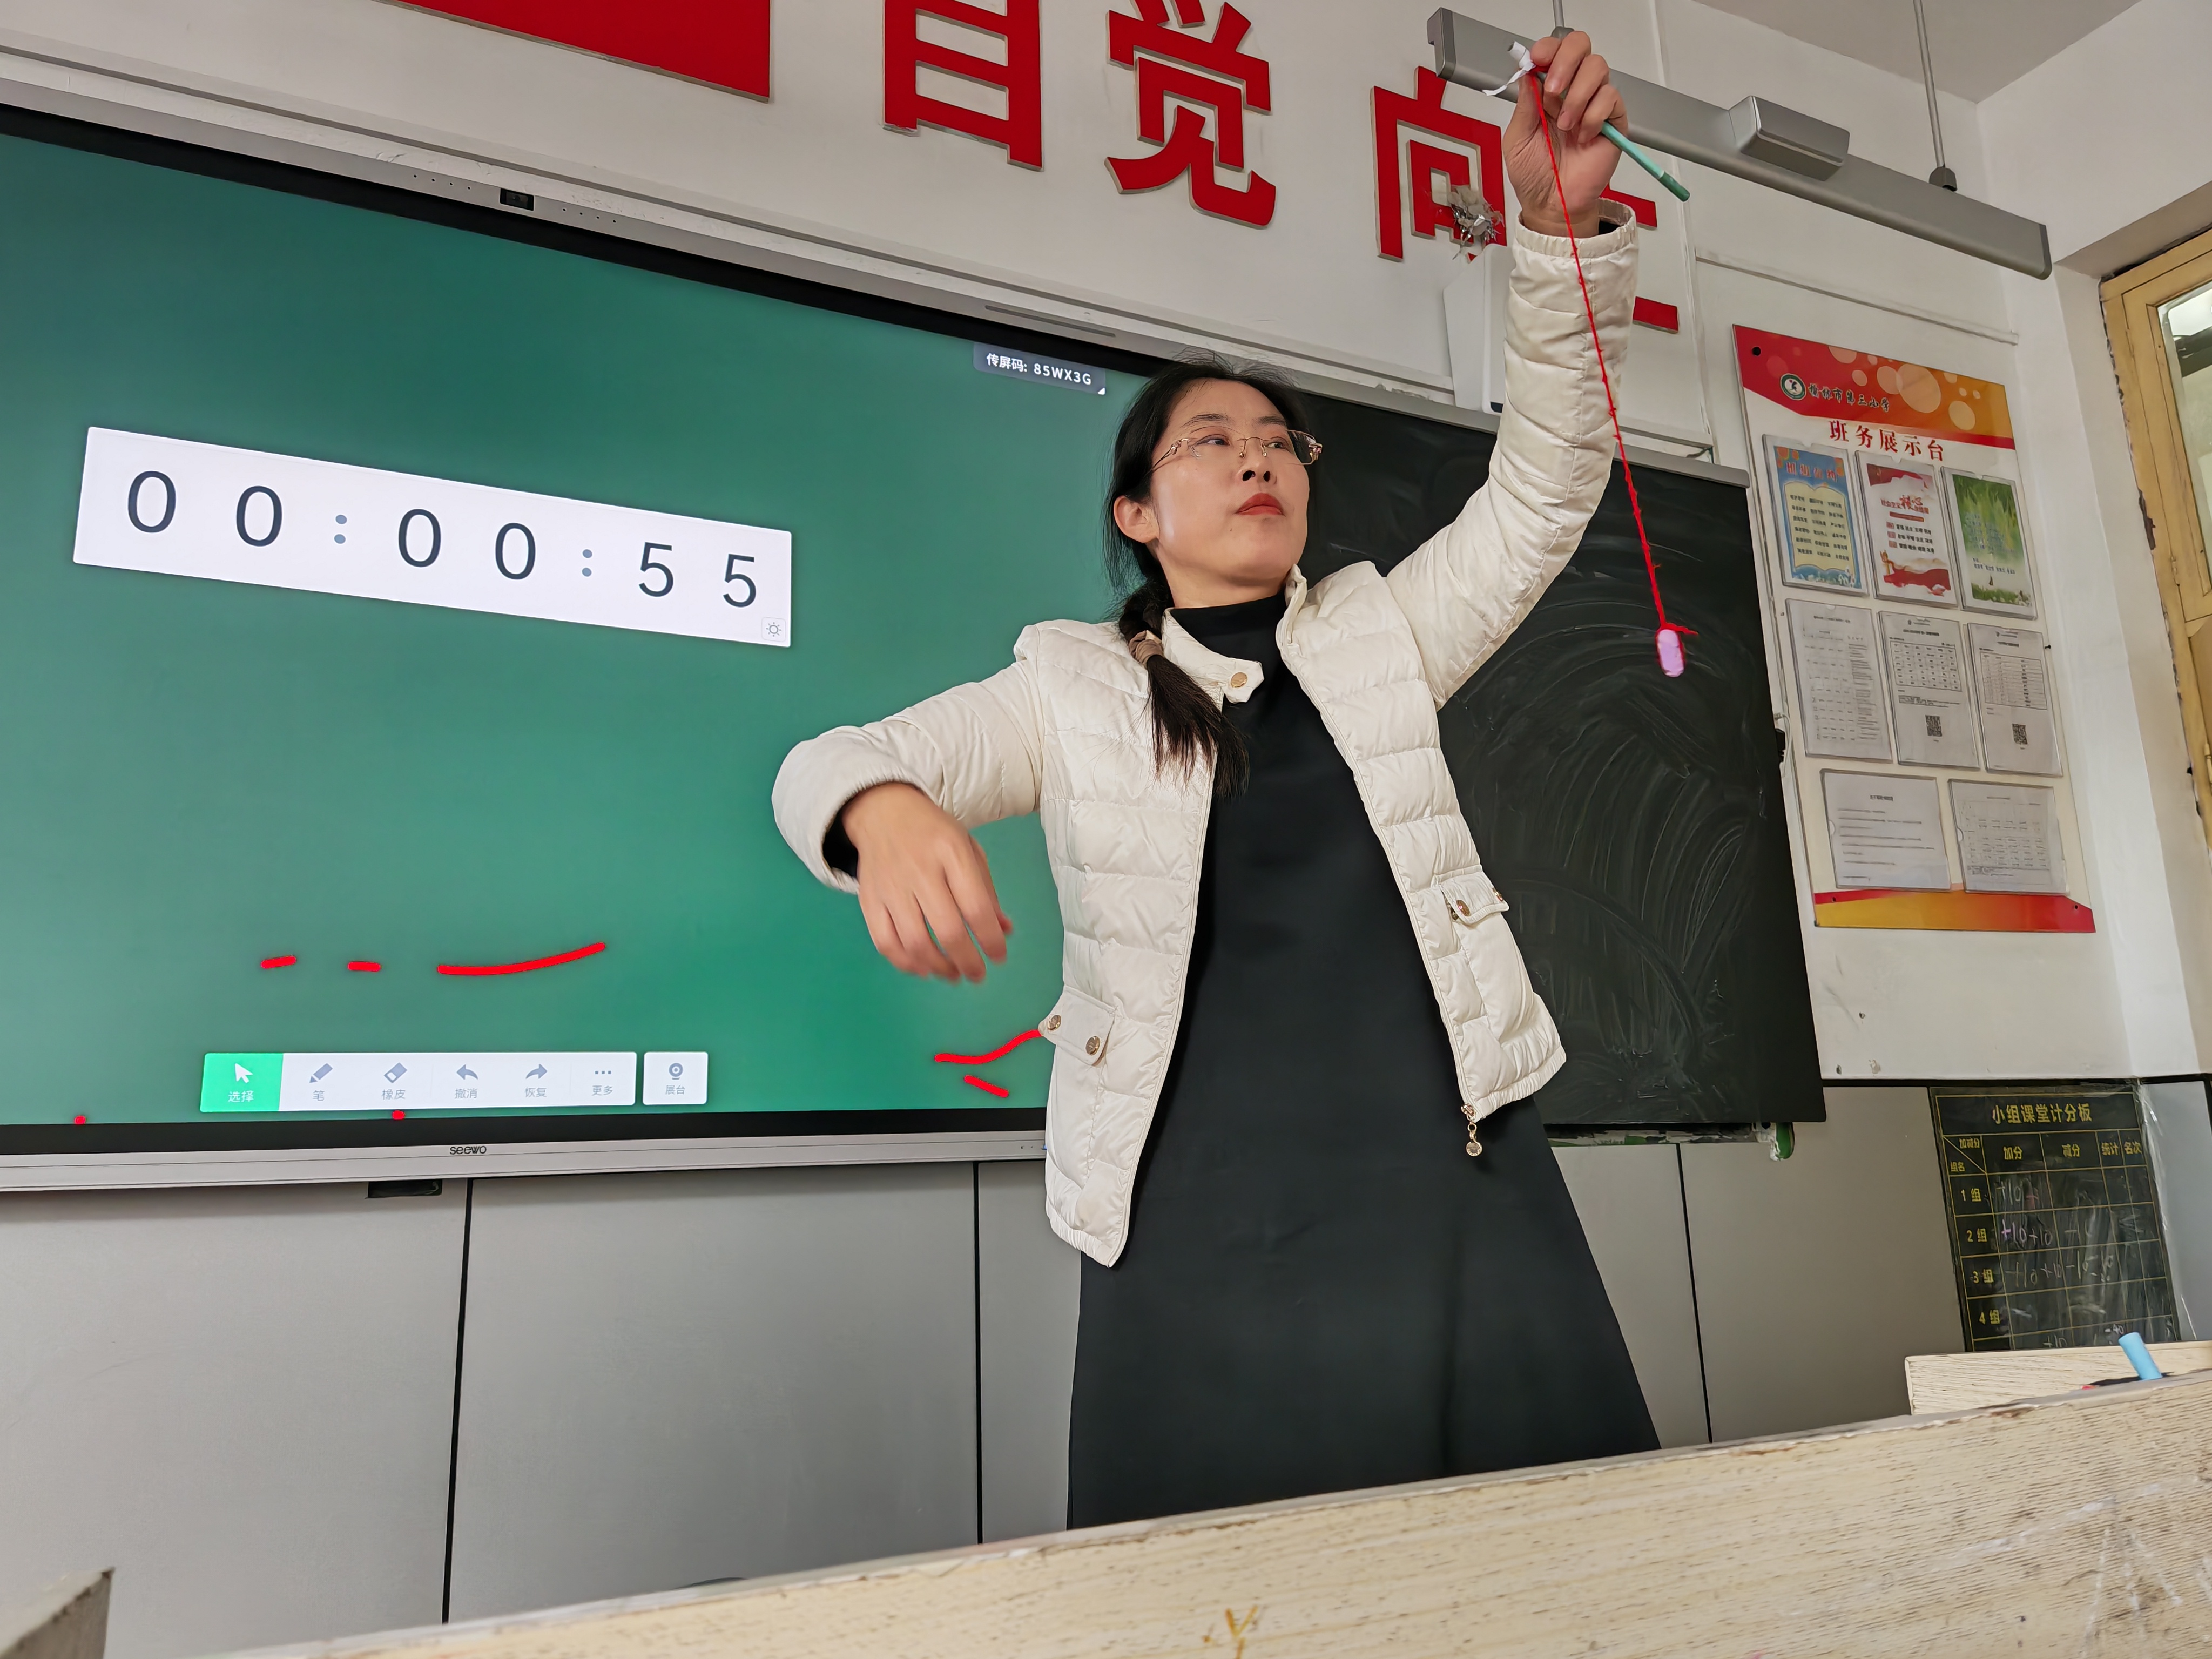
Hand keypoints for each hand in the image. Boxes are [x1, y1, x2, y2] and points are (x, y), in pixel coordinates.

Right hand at [840, 782, 1012, 981]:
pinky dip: (905, 963)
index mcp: (952, 853)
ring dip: (938, 967)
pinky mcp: (868, 900)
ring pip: (915, 943)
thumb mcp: (968, 849)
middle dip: (967, 961)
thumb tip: (1004, 931)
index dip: (990, 939)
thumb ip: (986, 891)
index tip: (998, 957)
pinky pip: (884, 942)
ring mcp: (891, 888)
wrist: (883, 812)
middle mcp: (920, 871)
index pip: (975, 906)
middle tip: (977, 974)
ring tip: (953, 974)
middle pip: (947, 930)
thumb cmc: (934, 833)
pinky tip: (922, 968)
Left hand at [1504, 31, 1624, 238]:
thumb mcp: (1516, 137)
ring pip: (1597, 67)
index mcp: (1546, 90)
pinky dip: (1592, 116)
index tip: (1537, 60)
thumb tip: (1529, 71)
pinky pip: (1610, 97)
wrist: (1552, 204)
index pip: (1553, 49)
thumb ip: (1524, 103)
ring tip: (1565, 125)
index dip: (1547, 48)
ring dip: (1576, 96)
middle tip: (1553, 92)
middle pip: (1580, 45)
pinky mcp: (1613, 118)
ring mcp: (1594, 102)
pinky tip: (1582, 137)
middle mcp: (1571, 90)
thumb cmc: (1534, 175)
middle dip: (1565, 62)